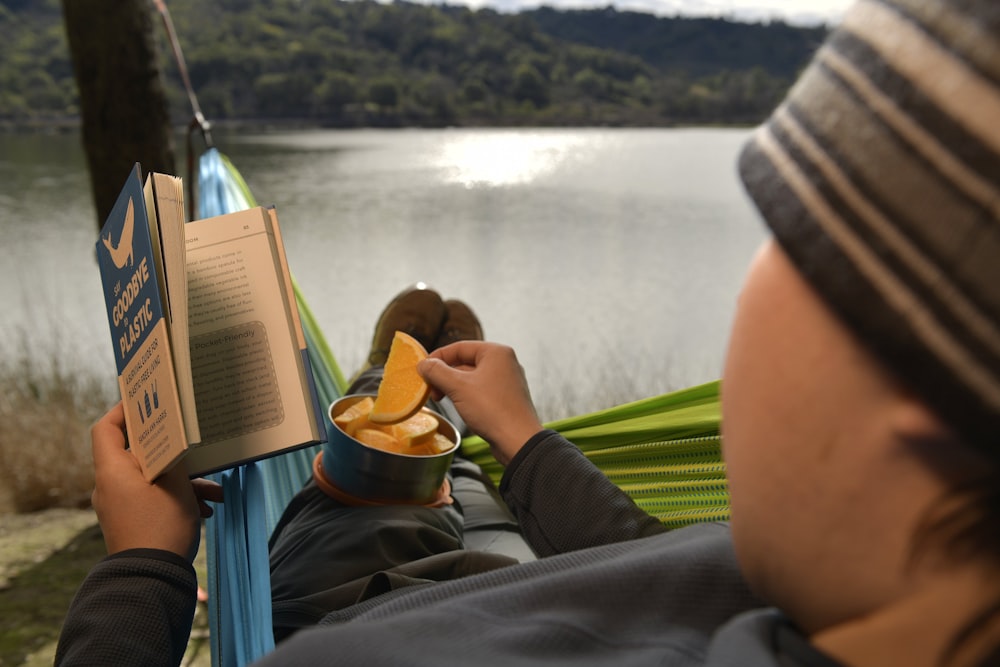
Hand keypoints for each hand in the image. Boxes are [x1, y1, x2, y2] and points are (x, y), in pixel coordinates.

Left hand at [90, 403, 223, 561]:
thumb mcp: (176, 484)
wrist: (152, 578)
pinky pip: (154, 497)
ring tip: (214, 490)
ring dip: (183, 479)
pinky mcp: (132, 521)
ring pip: (152, 477)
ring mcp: (120, 505)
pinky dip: (178, 497)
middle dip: (171, 450)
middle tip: (191, 440)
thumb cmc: (162, 526)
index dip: (124, 410)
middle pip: (136, 452)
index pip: (106, 428)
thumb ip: (174, 456)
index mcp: (112, 471)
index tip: (148, 401)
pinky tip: (207, 509)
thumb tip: (175, 439)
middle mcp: (110, 486)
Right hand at [418, 342, 542, 464]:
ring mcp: (506, 381)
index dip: (437, 357)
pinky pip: (480, 390)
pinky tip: (456, 406)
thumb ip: (437, 372)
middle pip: (465, 362)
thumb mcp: (458, 387)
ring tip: (440, 399)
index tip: (422, 369)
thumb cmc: (493, 410)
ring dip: (452, 386)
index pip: (459, 347)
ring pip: (471, 377)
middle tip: (429, 388)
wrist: (518, 441)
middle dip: (444, 375)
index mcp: (496, 352)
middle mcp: (504, 363)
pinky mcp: (505, 398)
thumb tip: (424, 364)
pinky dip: (465, 395)